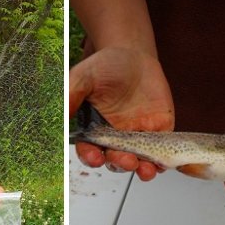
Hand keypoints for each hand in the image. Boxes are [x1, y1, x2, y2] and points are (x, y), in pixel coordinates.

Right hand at [70, 47, 174, 179]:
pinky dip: (162, 160)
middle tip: (126, 160)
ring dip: (142, 169)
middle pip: (114, 159)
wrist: (134, 55)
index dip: (91, 157)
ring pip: (138, 161)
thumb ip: (72, 94)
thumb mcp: (84, 76)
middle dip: (120, 163)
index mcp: (93, 129)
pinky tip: (162, 162)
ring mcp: (137, 136)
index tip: (95, 158)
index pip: (89, 150)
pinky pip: (161, 151)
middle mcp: (114, 137)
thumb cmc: (106, 65)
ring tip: (146, 169)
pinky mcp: (158, 132)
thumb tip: (61, 115)